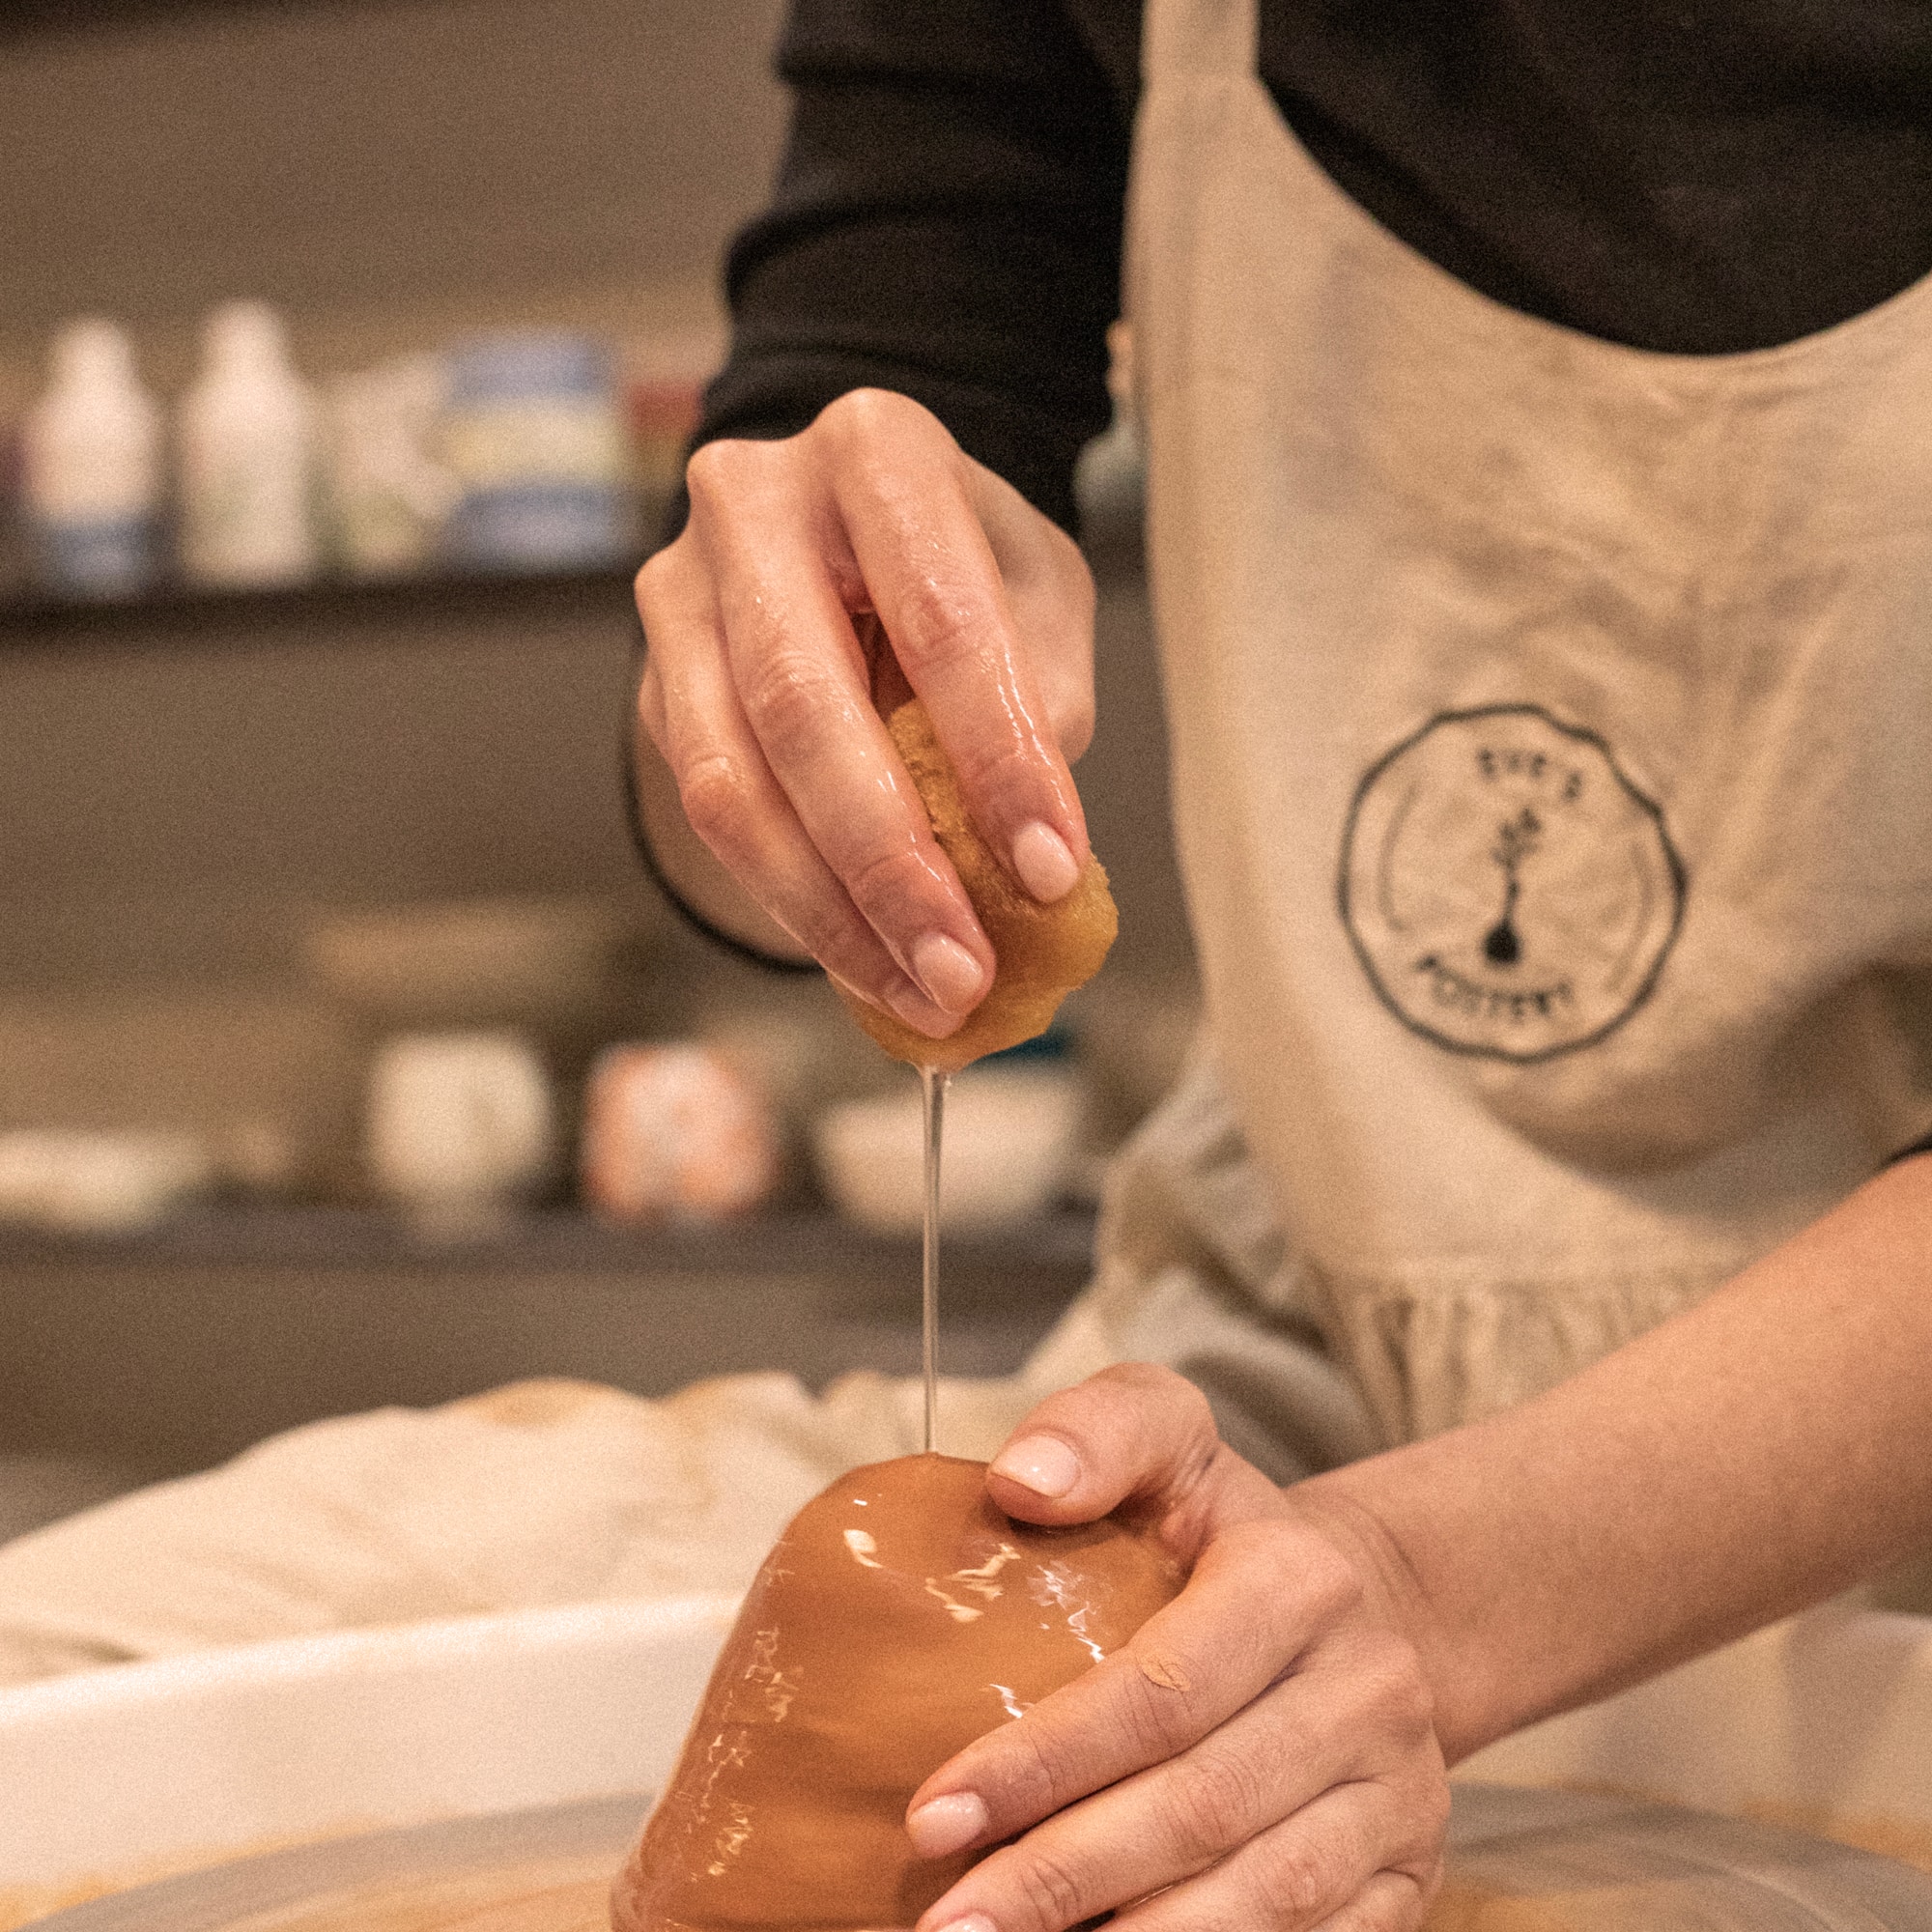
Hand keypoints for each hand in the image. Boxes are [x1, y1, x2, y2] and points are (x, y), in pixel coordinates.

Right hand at [634, 389, 1096, 1039]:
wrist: (853, 528)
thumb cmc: (964, 561)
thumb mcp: (1036, 592)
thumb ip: (1039, 698)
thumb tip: (1019, 860)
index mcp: (872, 450)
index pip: (938, 613)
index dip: (996, 753)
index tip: (1052, 871)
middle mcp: (751, 503)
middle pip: (802, 704)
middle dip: (890, 863)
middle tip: (963, 973)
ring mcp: (680, 592)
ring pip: (730, 781)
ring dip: (829, 913)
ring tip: (921, 996)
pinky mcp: (655, 681)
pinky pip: (712, 813)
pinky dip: (792, 903)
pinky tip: (864, 959)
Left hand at [904, 1366, 1448, 1930]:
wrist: (1362, 1606)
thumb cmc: (1225, 1531)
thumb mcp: (1170, 1438)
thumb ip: (1097, 1430)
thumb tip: (1020, 1482)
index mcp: (1299, 1582)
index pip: (1162, 1690)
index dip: (1046, 1760)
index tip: (935, 1814)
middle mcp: (1368, 1691)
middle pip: (1203, 1808)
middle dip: (1065, 1879)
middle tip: (952, 1925)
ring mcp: (1397, 1795)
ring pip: (1265, 1898)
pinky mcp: (1408, 1874)